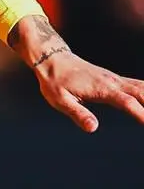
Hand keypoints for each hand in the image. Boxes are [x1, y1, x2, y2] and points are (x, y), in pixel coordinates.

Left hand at [10, 13, 143, 132]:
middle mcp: (114, 82)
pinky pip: (139, 85)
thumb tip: (93, 128)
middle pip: (142, 93)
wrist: (53, 60)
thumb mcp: (60, 101)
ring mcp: (117, 80)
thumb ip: (78, 113)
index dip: (141, 113)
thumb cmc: (55, 82)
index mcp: (102, 89)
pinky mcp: (116, 80)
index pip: (126, 102)